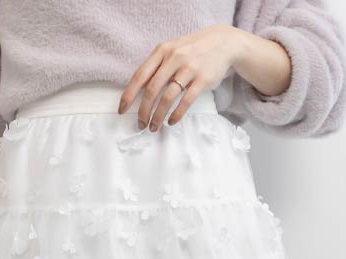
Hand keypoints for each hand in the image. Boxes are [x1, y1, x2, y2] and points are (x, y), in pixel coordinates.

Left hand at [118, 24, 246, 130]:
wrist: (223, 43)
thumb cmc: (192, 50)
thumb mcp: (172, 51)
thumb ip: (157, 67)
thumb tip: (138, 91)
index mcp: (162, 51)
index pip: (140, 76)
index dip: (129, 95)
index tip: (122, 110)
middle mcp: (174, 58)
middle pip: (151, 90)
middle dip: (143, 111)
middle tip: (140, 124)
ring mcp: (189, 69)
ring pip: (167, 98)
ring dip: (158, 117)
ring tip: (154, 127)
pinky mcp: (202, 80)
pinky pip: (185, 101)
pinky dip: (176, 115)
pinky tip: (171, 122)